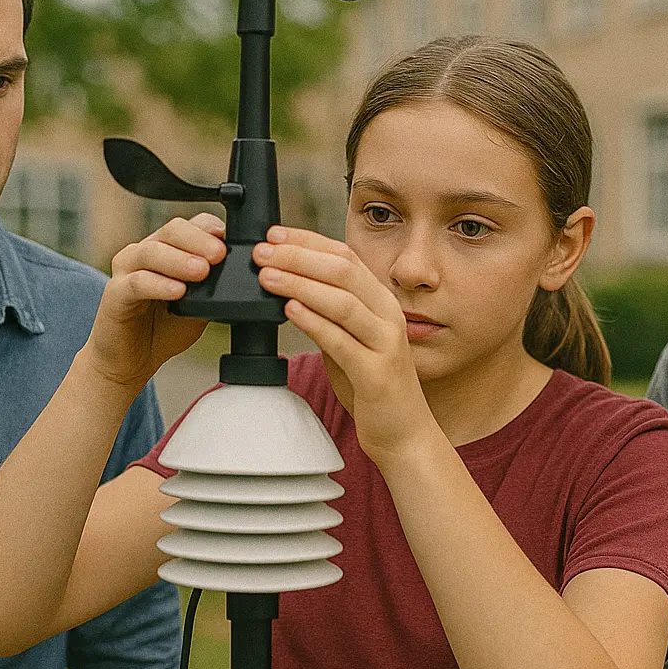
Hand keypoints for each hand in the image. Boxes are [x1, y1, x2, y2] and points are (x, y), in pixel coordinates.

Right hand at [82, 213, 225, 391]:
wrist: (131, 360)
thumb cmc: (165, 328)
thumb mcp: (200, 304)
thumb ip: (215, 286)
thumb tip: (244, 276)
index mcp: (169, 249)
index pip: (192, 225)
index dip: (211, 230)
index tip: (231, 244)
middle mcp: (146, 252)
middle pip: (172, 230)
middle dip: (198, 240)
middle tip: (219, 255)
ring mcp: (127, 270)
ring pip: (152, 251)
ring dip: (179, 259)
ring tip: (201, 271)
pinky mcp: (114, 293)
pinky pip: (137, 283)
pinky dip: (159, 284)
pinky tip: (178, 291)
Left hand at [252, 225, 430, 459]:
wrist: (404, 433)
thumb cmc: (371, 385)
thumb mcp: (350, 338)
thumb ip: (328, 313)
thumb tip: (287, 286)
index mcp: (381, 301)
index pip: (345, 256)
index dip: (308, 241)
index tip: (274, 235)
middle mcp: (388, 315)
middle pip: (343, 271)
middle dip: (299, 257)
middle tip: (263, 252)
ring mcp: (386, 343)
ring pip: (342, 301)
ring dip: (300, 284)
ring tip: (267, 276)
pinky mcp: (377, 373)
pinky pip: (342, 341)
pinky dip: (314, 322)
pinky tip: (290, 310)